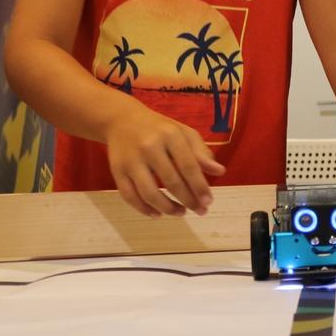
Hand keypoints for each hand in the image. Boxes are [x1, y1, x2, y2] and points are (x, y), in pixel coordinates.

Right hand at [104, 107, 225, 216]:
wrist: (122, 120)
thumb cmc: (160, 129)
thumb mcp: (184, 133)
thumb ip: (201, 152)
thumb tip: (219, 171)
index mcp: (170, 135)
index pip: (188, 165)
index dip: (199, 186)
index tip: (209, 201)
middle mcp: (149, 147)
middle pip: (171, 181)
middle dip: (188, 200)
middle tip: (200, 211)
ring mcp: (131, 160)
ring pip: (149, 193)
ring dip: (167, 208)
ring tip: (181, 213)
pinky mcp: (116, 171)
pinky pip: (129, 196)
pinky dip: (143, 209)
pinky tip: (157, 214)